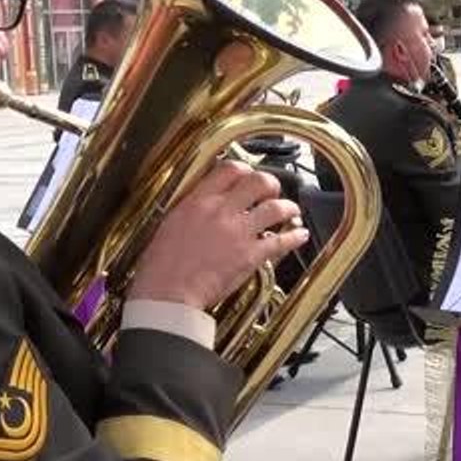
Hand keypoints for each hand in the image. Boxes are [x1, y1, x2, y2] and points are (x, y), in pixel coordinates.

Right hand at [129, 161, 308, 311]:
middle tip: (272, 190)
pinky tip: (299, 235)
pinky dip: (294, 237)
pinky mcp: (250, 256)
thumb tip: (202, 202)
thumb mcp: (169, 223)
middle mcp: (222, 211)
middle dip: (270, 184)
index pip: (229, 169)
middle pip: (258, 182)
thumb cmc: (160, 266)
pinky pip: (280, 242)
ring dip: (288, 207)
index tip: (248, 176)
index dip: (244, 170)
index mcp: (199, 200)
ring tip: (291, 210)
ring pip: (275, 208)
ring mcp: (238, 232)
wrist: (167, 292)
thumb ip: (191, 208)